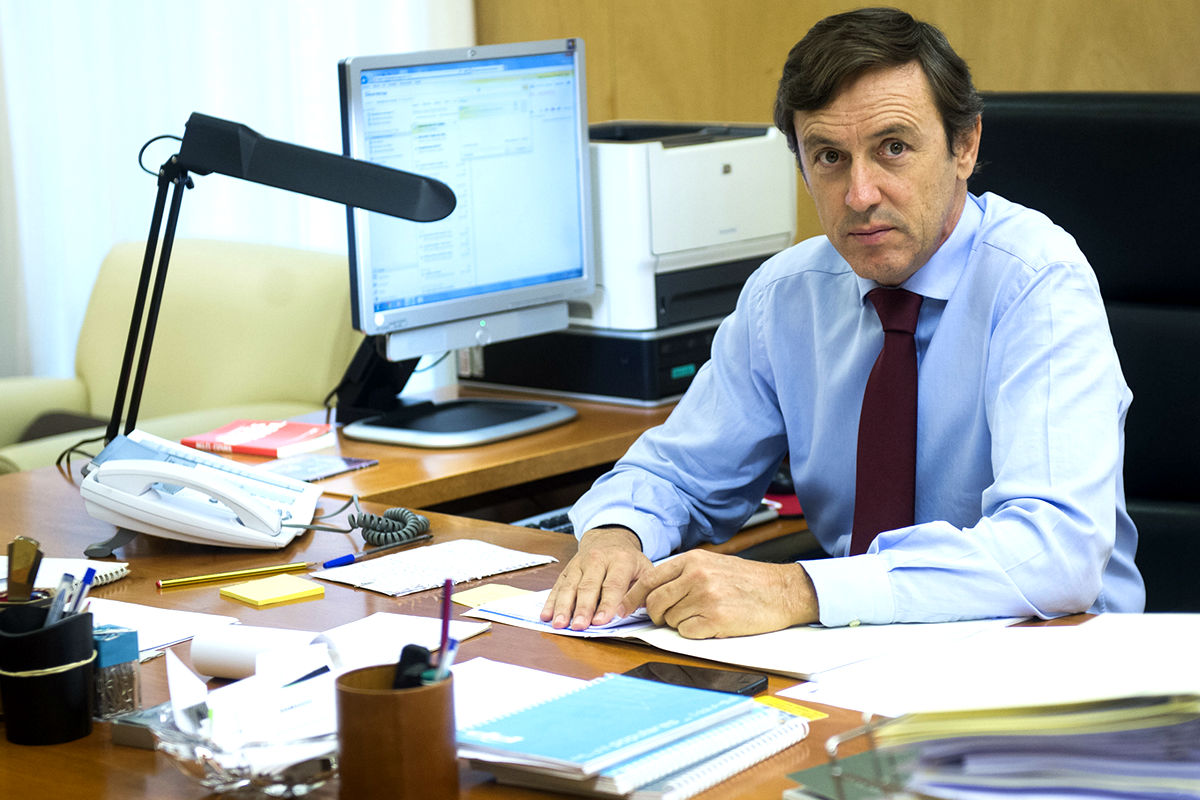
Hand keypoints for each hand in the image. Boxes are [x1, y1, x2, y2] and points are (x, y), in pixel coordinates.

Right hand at [540, 527, 651, 629]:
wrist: (610, 538)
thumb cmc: (628, 561)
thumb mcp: (644, 571)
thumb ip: (640, 592)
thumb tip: (629, 613)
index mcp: (621, 560)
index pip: (613, 584)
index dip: (607, 604)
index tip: (601, 622)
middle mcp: (597, 560)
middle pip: (588, 586)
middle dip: (583, 608)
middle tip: (579, 626)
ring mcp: (579, 564)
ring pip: (569, 587)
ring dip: (563, 607)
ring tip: (559, 625)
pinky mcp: (567, 570)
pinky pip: (558, 586)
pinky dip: (551, 602)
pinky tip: (546, 616)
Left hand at [621, 550, 818, 638]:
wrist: (782, 591)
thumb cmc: (748, 579)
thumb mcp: (713, 564)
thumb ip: (683, 574)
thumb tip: (652, 592)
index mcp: (693, 560)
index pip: (649, 580)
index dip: (633, 598)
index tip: (622, 609)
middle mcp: (696, 576)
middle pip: (655, 603)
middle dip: (658, 615)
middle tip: (672, 616)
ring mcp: (705, 598)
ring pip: (671, 620)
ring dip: (682, 623)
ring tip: (705, 615)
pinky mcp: (716, 620)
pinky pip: (687, 633)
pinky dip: (696, 633)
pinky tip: (713, 625)